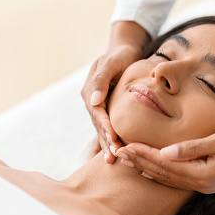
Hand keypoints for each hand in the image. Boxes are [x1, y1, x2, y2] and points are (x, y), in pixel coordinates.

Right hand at [81, 21, 149, 162]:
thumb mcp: (110, 62)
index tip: (114, 137)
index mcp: (91, 92)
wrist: (123, 53)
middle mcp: (92, 103)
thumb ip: (101, 79)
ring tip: (113, 161)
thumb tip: (94, 100)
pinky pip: (106, 129)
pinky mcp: (107, 112)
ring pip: (101, 130)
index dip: (105, 125)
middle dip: (106, 141)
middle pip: (99, 125)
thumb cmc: (118, 56)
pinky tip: (108, 158)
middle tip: (115, 155)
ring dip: (106, 145)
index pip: (97, 112)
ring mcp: (98, 109)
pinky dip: (106, 143)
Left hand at [116, 113, 214, 193]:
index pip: (164, 165)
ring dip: (146, 168)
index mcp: (203, 174)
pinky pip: (176, 179)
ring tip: (126, 161)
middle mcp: (201, 184)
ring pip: (167, 178)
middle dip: (139, 162)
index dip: (143, 154)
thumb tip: (165, 152)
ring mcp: (204, 185)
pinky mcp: (207, 181)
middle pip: (162, 174)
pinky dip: (160, 173)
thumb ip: (193, 148)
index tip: (125, 145)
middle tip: (117, 153)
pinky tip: (148, 169)